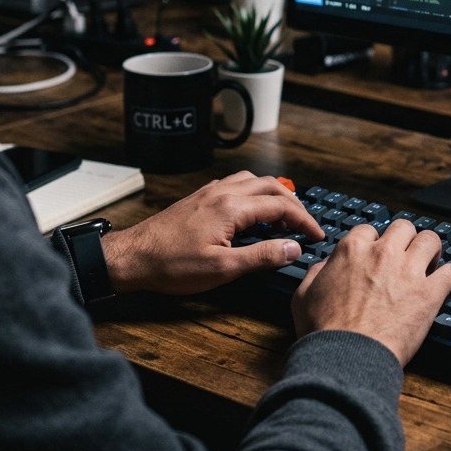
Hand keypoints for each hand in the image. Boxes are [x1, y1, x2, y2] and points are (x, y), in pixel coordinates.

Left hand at [102, 171, 325, 294]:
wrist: (133, 256)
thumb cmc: (172, 265)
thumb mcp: (222, 269)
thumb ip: (261, 256)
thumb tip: (293, 248)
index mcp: (232, 207)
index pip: (281, 207)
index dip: (304, 221)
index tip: (317, 235)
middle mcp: (223, 192)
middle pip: (271, 186)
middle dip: (294, 204)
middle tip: (306, 225)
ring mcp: (210, 192)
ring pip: (253, 181)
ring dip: (274, 195)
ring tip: (284, 216)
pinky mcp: (199, 197)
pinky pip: (236, 185)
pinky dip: (254, 193)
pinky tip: (252, 211)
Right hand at [290, 220, 450, 366]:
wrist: (346, 357)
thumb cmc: (324, 331)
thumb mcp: (304, 295)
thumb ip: (317, 273)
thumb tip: (326, 266)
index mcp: (353, 250)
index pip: (369, 230)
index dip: (373, 242)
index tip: (376, 254)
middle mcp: (383, 253)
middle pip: (404, 227)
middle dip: (405, 239)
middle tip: (406, 255)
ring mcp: (409, 271)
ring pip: (431, 240)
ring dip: (431, 250)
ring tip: (431, 262)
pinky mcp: (429, 294)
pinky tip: (449, 281)